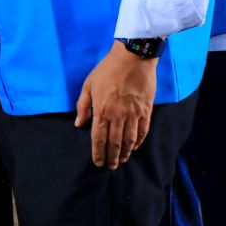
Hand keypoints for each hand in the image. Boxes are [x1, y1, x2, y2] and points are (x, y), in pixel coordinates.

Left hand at [75, 42, 157, 168]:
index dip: (98, 152)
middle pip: (115, 142)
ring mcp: (134, 114)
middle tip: (110, 167)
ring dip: (126, 152)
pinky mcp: (146, 110)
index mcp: (102, 110)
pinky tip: (135, 147)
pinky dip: (139, 142)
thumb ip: (83, 106)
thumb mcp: (88, 85)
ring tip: (122, 160)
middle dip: (112, 157)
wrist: (132, 59)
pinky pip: (143, 131)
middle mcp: (118, 116)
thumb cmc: (107, 70)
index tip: (98, 162)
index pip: (98, 138)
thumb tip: (79, 124)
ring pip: (130, 140)